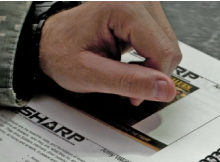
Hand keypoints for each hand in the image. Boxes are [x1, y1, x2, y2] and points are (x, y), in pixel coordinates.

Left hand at [39, 2, 181, 105]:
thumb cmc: (61, 51)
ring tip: (124, 72)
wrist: (49, 40)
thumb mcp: (91, 74)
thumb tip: (166, 89)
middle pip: (170, 48)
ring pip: (169, 47)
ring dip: (152, 68)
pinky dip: (150, 60)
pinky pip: (162, 42)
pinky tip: (130, 63)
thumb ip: (130, 82)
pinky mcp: (145, 12)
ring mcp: (143, 3)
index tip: (134, 95)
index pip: (164, 52)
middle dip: (153, 75)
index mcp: (124, 7)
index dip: (153, 81)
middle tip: (128, 87)